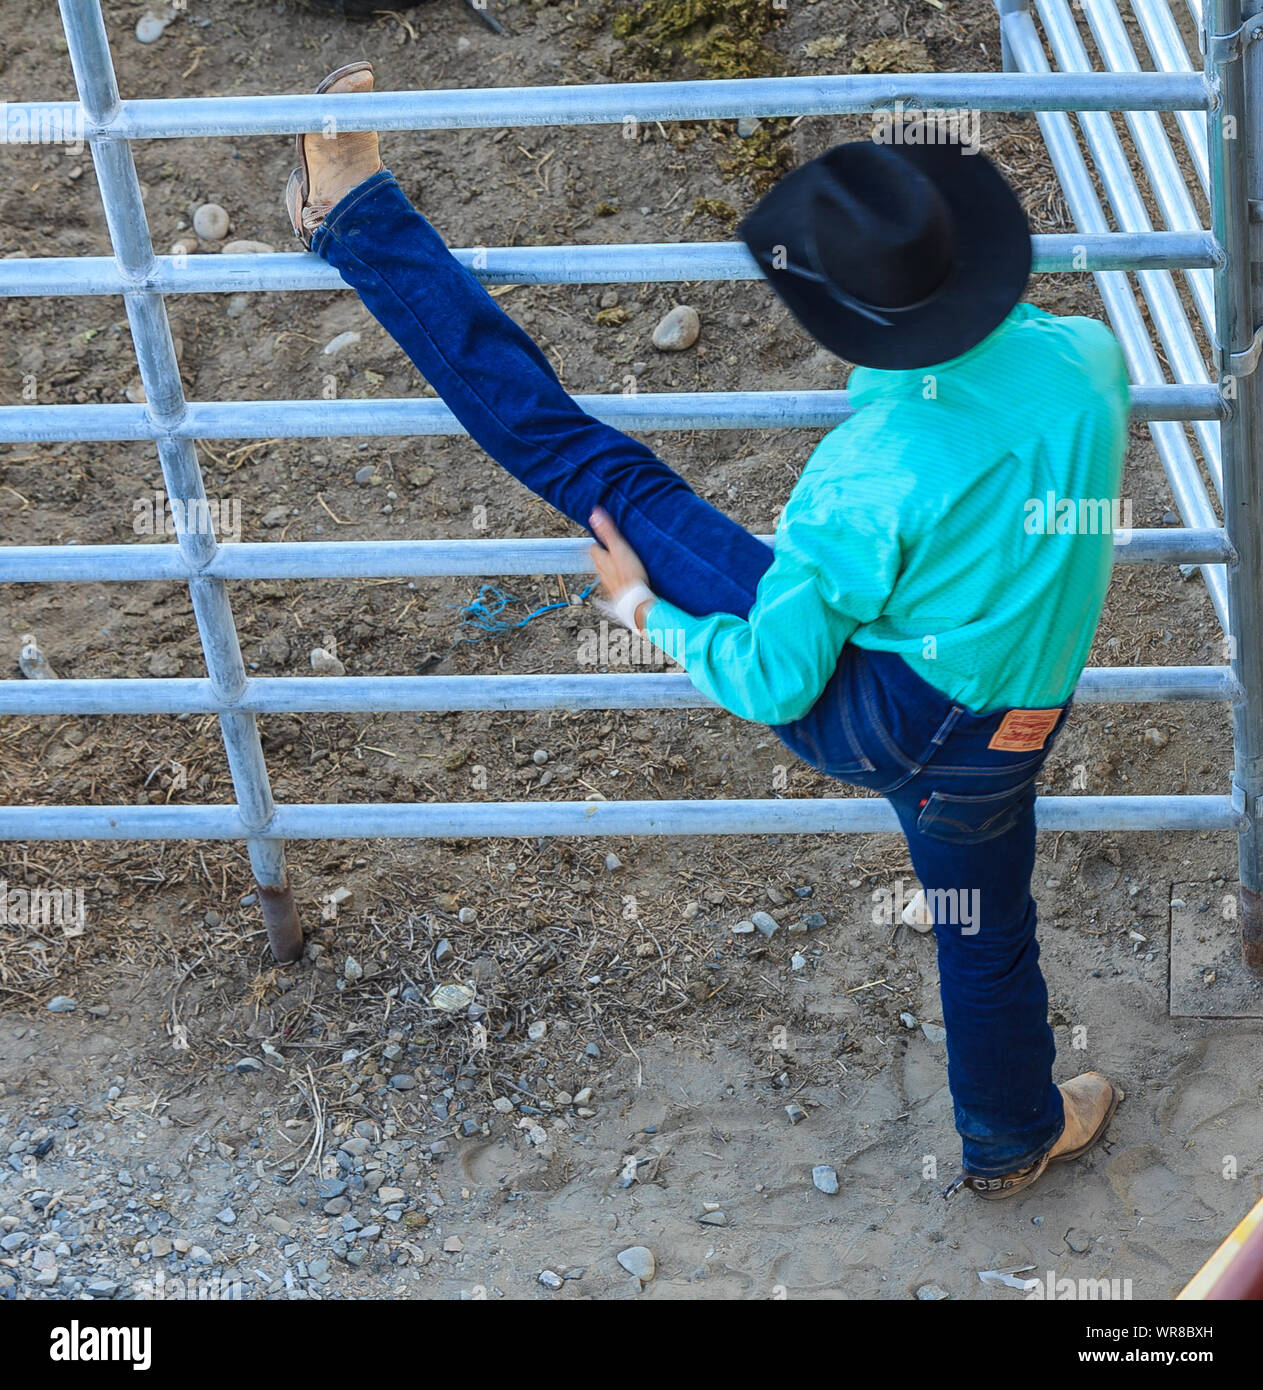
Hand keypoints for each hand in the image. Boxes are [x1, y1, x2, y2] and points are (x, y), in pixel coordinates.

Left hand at [588, 507, 653, 625]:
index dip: (599, 543)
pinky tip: (628, 579)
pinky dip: (619, 579)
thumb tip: (594, 514)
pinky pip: (616, 583)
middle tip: (615, 549)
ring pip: (606, 572)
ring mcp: (609, 584)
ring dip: (612, 568)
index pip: (593, 548)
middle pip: (599, 561)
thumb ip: (607, 532)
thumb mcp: (619, 548)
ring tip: (622, 563)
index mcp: (600, 560)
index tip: (606, 539)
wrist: (636, 600)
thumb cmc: (628, 574)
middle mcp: (601, 572)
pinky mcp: (617, 593)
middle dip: (605, 555)